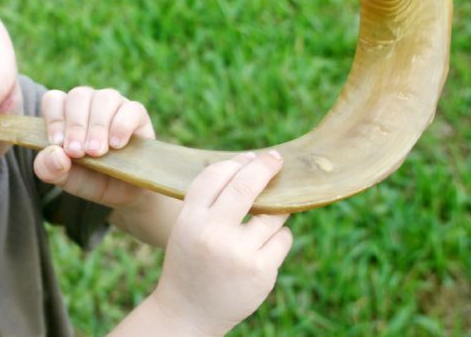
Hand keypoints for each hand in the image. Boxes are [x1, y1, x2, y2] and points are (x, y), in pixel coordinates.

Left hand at [32, 87, 154, 206]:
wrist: (122, 193)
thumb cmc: (89, 178)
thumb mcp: (64, 178)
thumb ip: (49, 168)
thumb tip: (55, 153)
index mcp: (66, 112)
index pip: (54, 99)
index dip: (54, 119)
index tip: (58, 143)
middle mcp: (89, 103)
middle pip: (78, 95)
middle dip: (76, 126)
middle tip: (77, 152)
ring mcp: (114, 105)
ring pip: (104, 98)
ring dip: (97, 126)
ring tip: (96, 152)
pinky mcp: (137, 114)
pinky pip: (131, 109)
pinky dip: (122, 126)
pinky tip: (116, 145)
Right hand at [150, 151, 291, 336]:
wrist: (188, 312)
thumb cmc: (190, 261)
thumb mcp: (187, 227)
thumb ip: (210, 202)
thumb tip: (252, 168)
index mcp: (190, 219)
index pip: (215, 175)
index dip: (236, 162)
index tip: (250, 157)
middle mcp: (213, 233)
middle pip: (246, 185)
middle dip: (265, 167)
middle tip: (276, 159)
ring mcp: (239, 253)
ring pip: (272, 214)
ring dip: (273, 213)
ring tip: (259, 226)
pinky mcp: (262, 270)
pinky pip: (283, 238)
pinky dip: (278, 238)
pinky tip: (261, 250)